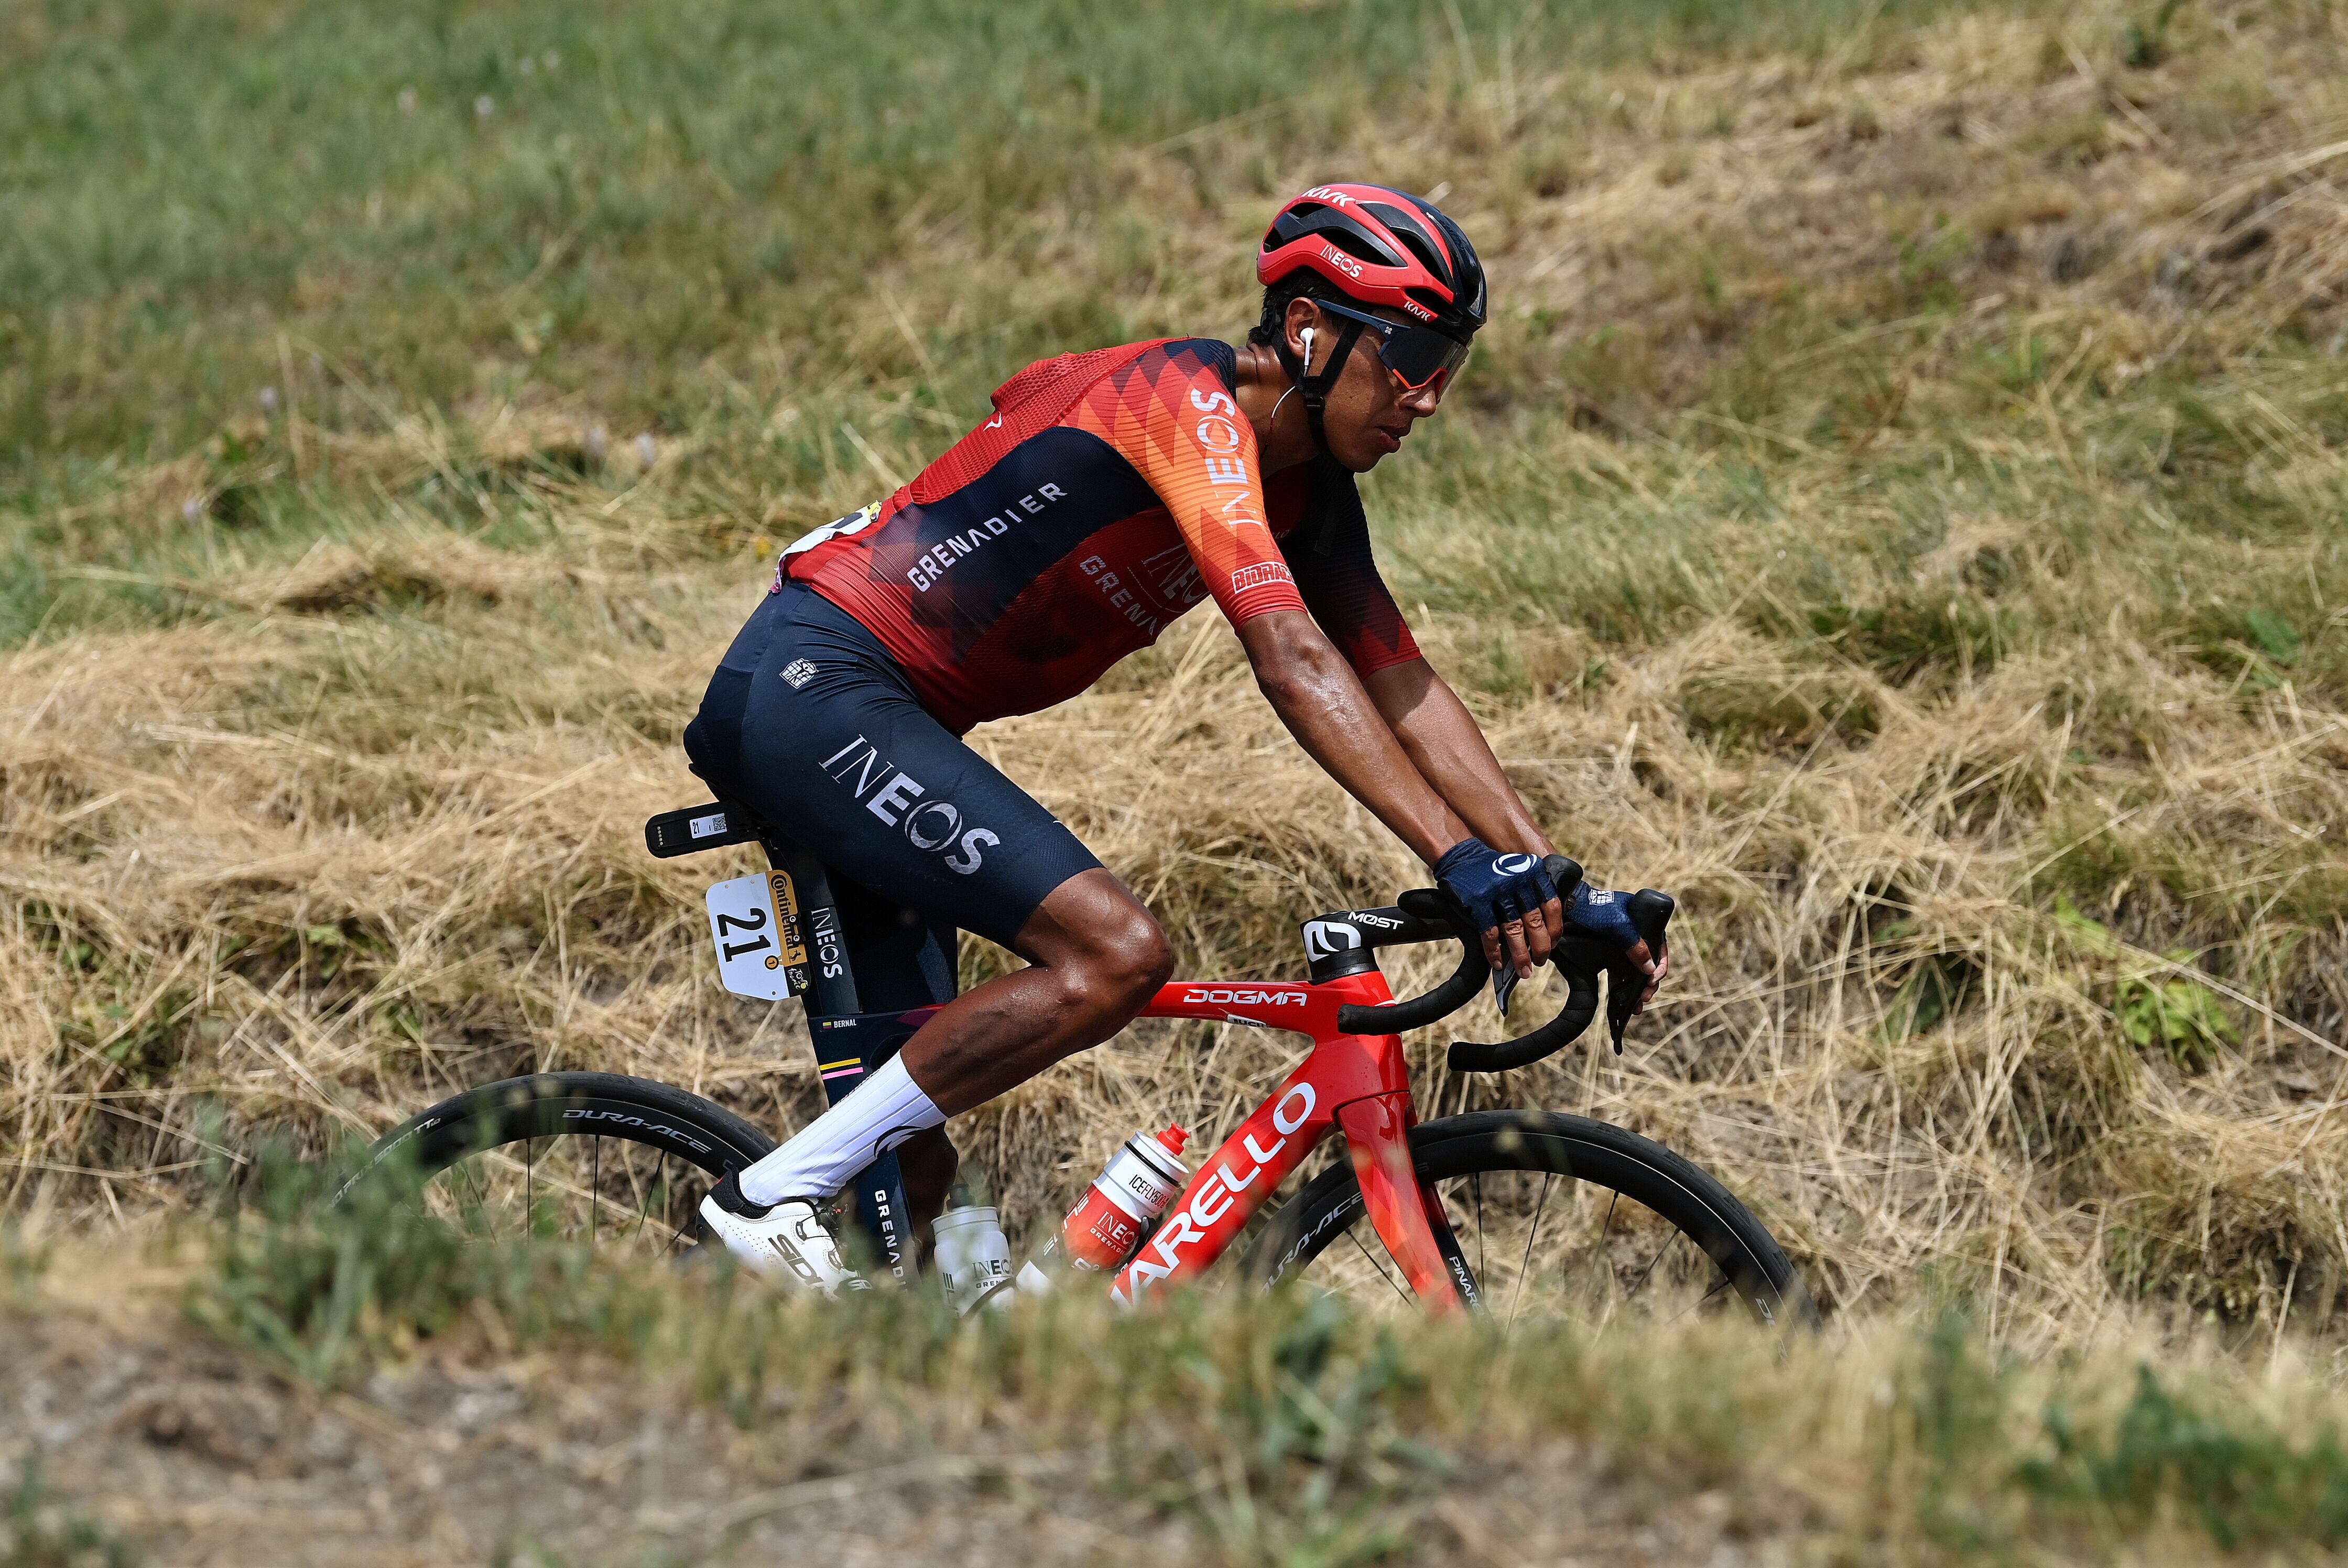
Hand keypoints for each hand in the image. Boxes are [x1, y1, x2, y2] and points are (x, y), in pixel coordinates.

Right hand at [1433, 838, 1564, 979]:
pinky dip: (1494, 951)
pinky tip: (1498, 962)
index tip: (1553, 944)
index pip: (1552, 906)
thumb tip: (1544, 931)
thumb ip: (1532, 892)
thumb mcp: (1519, 871)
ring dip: (1520, 955)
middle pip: (1535, 921)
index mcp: (1533, 872)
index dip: (1554, 930)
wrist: (1461, 855)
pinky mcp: (1478, 900)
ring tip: (1524, 970)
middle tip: (1540, 962)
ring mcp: (1497, 890)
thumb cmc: (1492, 869)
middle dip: (1540, 947)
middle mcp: (1518, 880)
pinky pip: (1490, 932)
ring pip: (1514, 929)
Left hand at [1565, 884, 1667, 1012]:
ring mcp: (1620, 944)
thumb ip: (1634, 946)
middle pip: (1648, 962)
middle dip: (1648, 983)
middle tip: (1644, 999)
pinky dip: (1621, 985)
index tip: (1653, 981)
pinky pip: (1618, 971)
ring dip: (1636, 988)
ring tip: (1635, 1006)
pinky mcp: (1607, 953)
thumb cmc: (1593, 909)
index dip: (1660, 965)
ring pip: (1633, 970)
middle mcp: (1634, 934)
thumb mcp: (1617, 925)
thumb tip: (1650, 969)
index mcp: (1642, 922)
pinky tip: (1620, 1000)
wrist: (1566, 905)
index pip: (1660, 946)